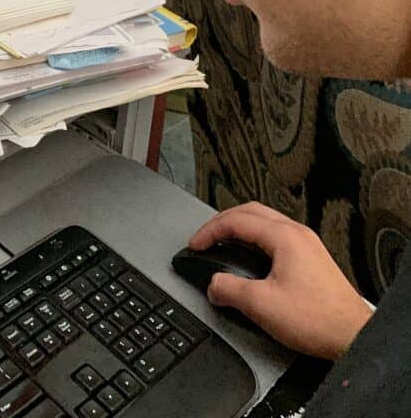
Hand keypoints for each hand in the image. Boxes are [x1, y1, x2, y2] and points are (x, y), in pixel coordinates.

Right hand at [189, 201, 372, 359]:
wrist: (353, 337)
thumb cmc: (318, 320)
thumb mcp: (261, 305)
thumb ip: (229, 290)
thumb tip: (213, 285)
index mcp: (284, 237)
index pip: (236, 221)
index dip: (210, 231)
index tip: (195, 245)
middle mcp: (297, 234)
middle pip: (251, 212)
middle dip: (223, 221)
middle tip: (206, 237)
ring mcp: (307, 244)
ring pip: (265, 221)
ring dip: (240, 227)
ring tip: (224, 242)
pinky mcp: (312, 258)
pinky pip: (277, 235)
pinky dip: (256, 238)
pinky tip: (251, 256)